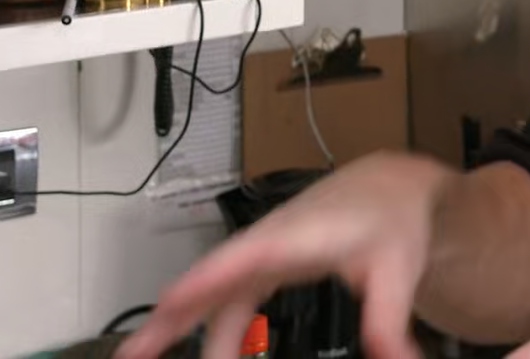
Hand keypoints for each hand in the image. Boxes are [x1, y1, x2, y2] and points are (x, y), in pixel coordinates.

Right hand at [116, 151, 452, 358]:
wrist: (388, 188)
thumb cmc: (390, 219)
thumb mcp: (398, 271)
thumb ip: (388, 320)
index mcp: (297, 236)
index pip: (246, 256)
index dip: (208, 277)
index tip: (170, 300)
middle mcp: (268, 242)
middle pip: (210, 279)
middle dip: (168, 315)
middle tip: (131, 352)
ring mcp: (260, 252)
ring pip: (210, 293)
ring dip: (177, 327)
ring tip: (142, 356)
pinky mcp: (261, 264)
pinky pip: (223, 296)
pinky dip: (205, 323)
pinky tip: (203, 351)